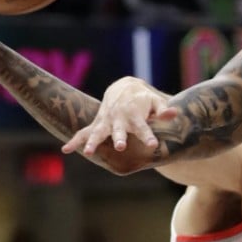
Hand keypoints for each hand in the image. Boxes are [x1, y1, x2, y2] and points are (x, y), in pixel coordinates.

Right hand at [62, 77, 177, 155]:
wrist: (123, 88)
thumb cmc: (144, 99)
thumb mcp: (156, 102)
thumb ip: (164, 110)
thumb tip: (175, 113)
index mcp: (134, 115)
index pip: (143, 127)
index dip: (148, 136)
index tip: (153, 145)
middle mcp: (118, 119)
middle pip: (118, 130)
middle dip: (118, 138)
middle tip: (120, 147)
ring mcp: (106, 121)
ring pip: (98, 132)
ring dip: (93, 142)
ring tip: (88, 152)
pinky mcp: (97, 124)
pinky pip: (84, 133)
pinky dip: (75, 140)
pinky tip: (66, 150)